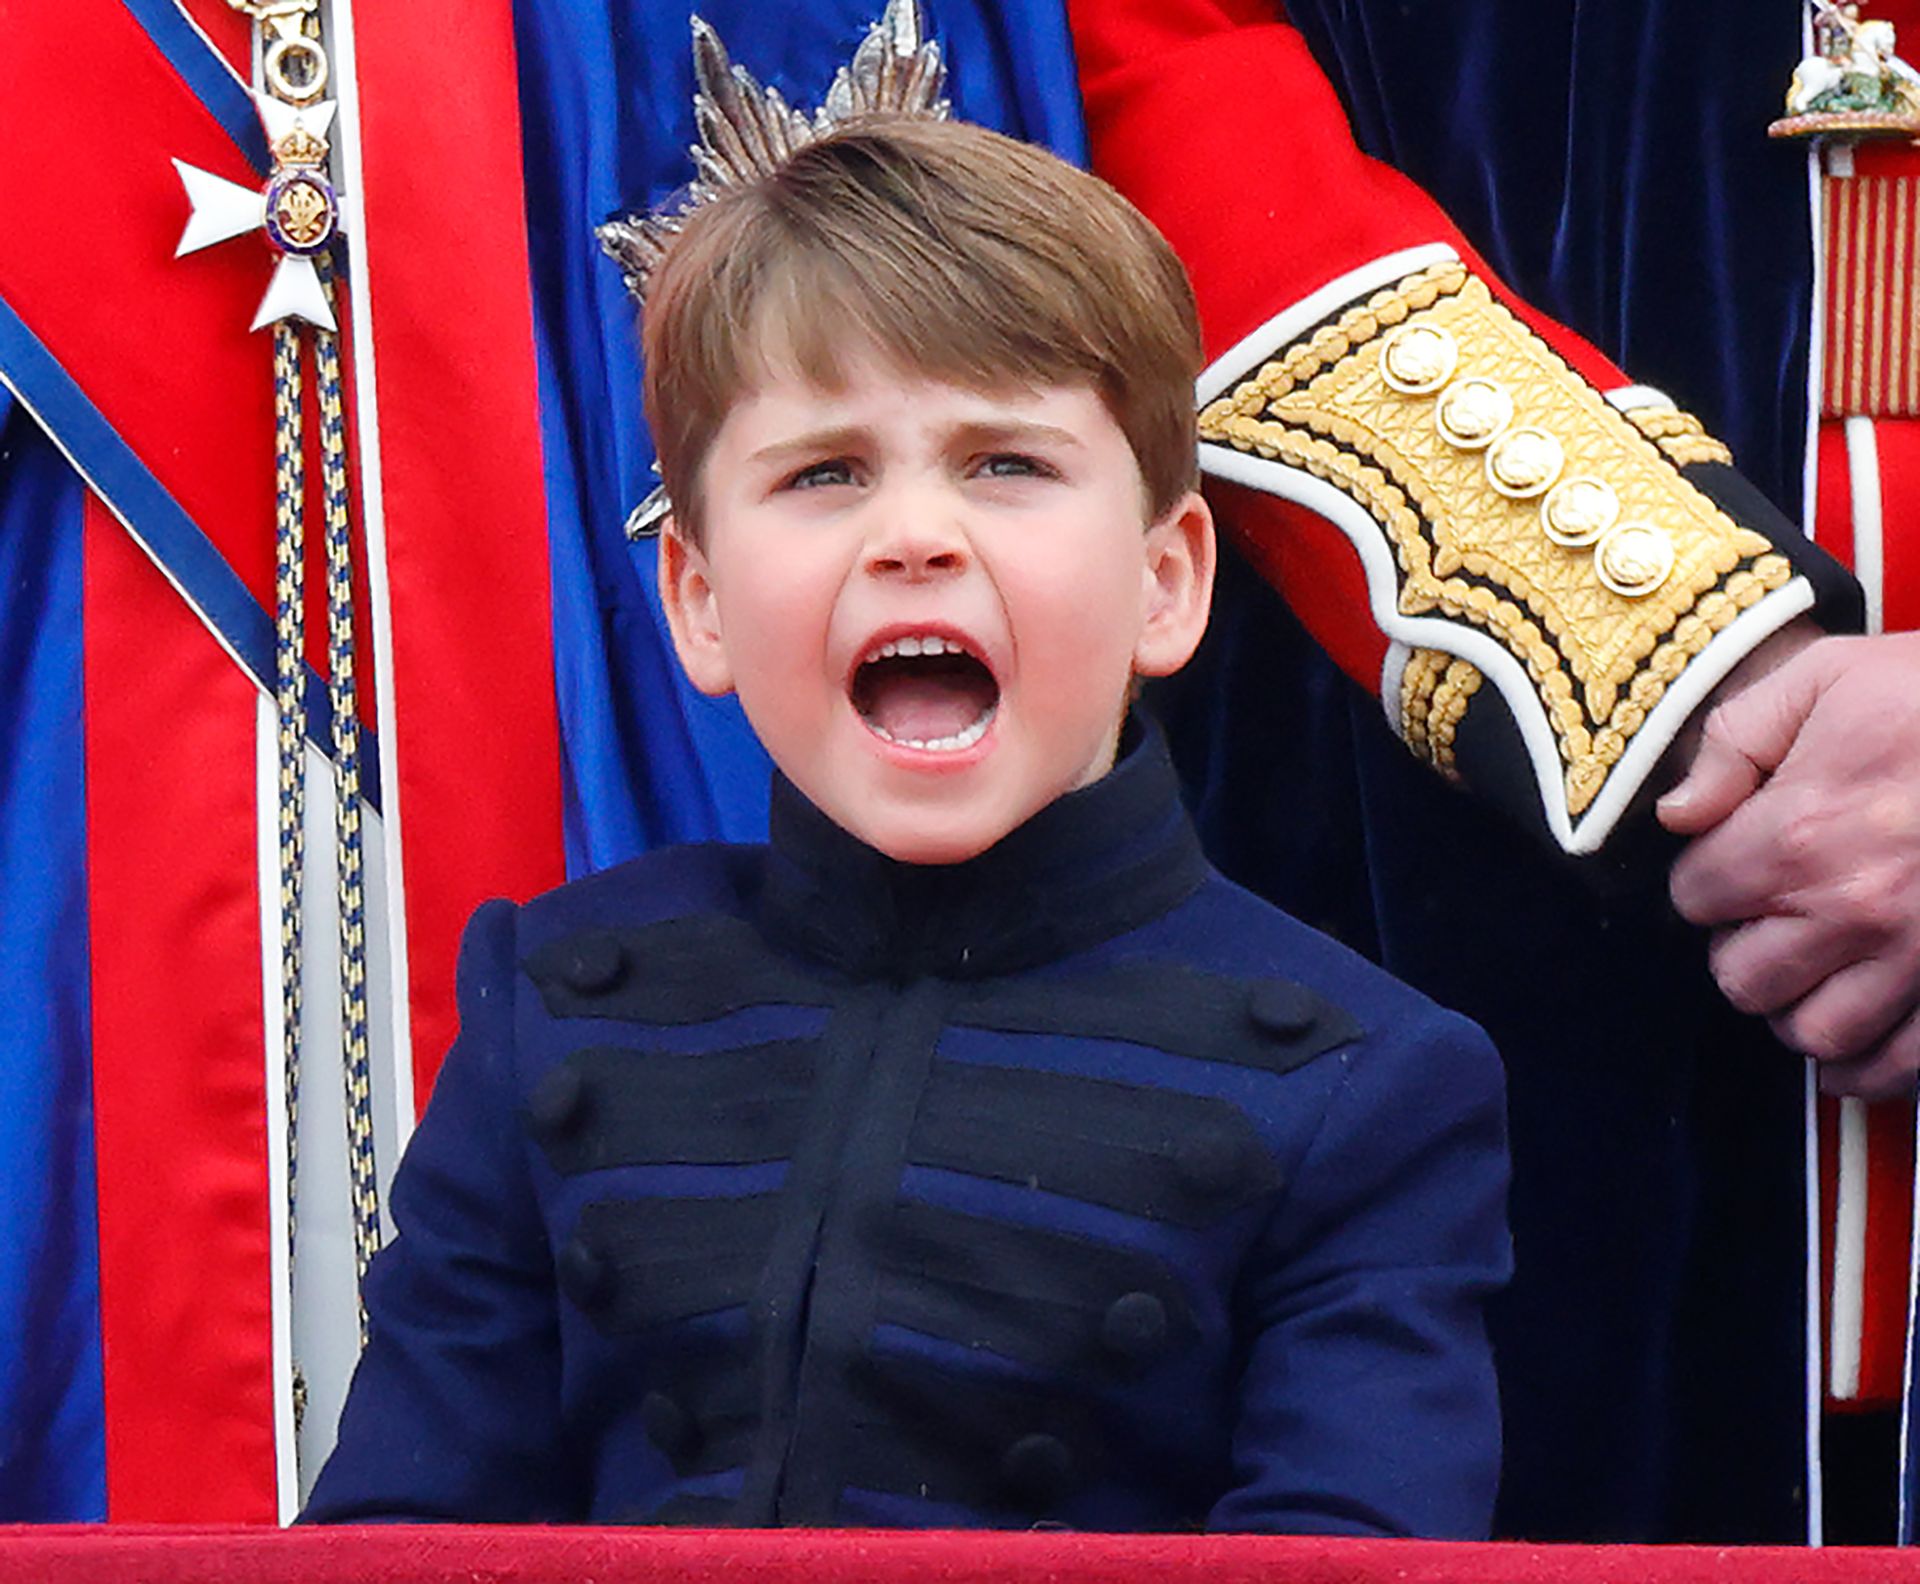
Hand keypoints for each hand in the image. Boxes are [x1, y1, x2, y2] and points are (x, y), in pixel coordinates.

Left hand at [1658, 630, 1919, 1097]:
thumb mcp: (1825, 678)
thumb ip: (1735, 742)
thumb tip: (1676, 811)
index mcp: (1797, 835)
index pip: (1695, 898)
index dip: (1704, 881)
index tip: (1728, 865)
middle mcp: (1851, 909)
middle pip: (1742, 978)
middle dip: (1740, 952)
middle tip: (1765, 923)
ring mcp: (1917, 957)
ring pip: (1816, 1034)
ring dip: (1799, 1010)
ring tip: (1808, 975)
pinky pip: (1904, 1065)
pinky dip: (1872, 1068)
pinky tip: (1860, 1039)